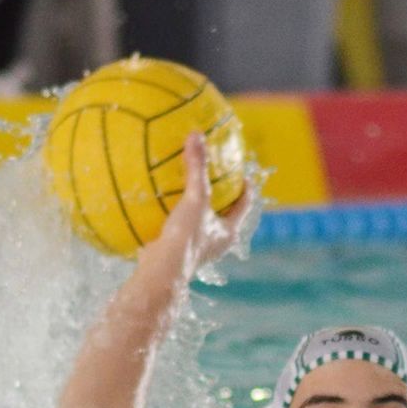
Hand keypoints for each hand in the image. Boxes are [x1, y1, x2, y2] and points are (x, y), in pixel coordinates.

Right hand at [138, 132, 255, 281]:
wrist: (161, 272)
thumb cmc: (186, 237)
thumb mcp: (195, 198)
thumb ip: (196, 168)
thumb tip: (196, 135)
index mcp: (229, 231)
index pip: (244, 203)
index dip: (246, 187)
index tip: (243, 172)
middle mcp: (217, 242)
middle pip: (225, 214)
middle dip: (221, 197)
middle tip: (215, 176)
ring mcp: (197, 249)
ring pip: (202, 223)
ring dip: (198, 208)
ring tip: (188, 188)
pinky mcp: (178, 252)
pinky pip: (179, 229)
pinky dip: (174, 216)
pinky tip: (161, 205)